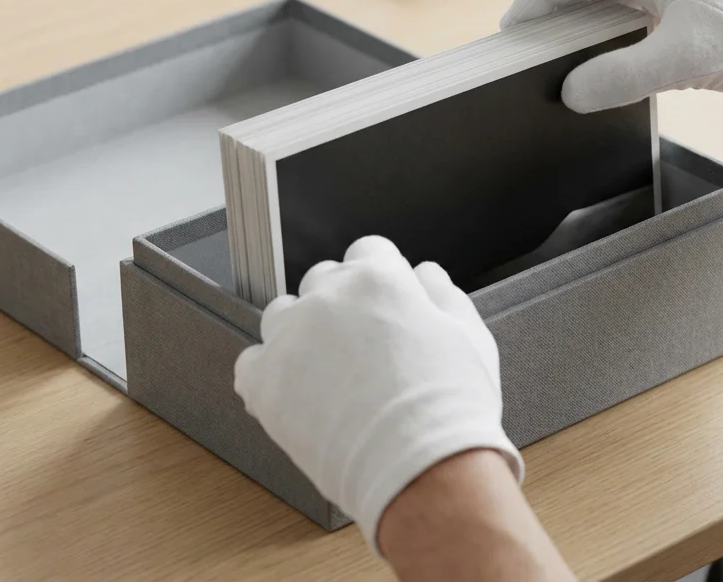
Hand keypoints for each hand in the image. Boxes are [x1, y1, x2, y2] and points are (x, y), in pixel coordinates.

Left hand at [233, 236, 521, 551]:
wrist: (423, 470)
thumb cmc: (451, 406)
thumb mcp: (471, 337)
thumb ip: (444, 294)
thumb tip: (425, 274)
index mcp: (377, 279)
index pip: (369, 252)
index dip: (383, 279)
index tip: (387, 305)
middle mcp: (327, 298)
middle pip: (322, 280)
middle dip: (342, 304)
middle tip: (364, 347)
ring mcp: (290, 339)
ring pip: (282, 315)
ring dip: (301, 333)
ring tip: (330, 373)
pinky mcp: (264, 384)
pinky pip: (251, 364)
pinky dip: (269, 375)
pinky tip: (297, 394)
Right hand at [501, 0, 722, 110]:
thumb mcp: (682, 60)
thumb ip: (618, 77)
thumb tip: (572, 93)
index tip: (513, 33)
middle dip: (557, 15)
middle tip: (530, 53)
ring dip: (589, 29)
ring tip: (562, 63)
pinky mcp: (699, 4)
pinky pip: (642, 15)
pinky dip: (619, 39)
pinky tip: (610, 68)